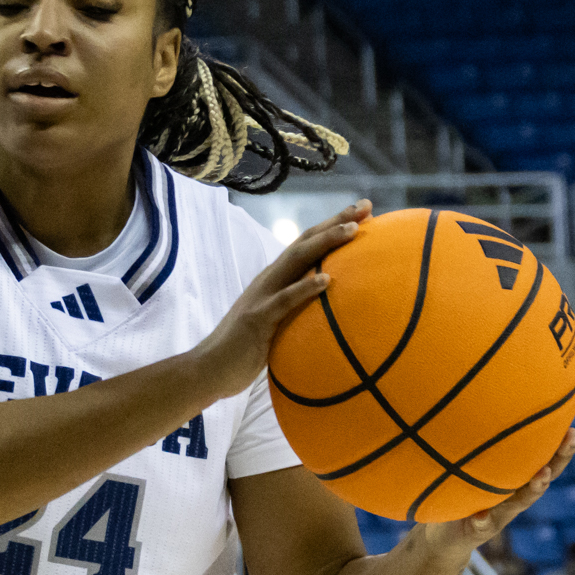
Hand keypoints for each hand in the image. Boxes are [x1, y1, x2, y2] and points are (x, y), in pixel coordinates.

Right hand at [186, 200, 371, 400]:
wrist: (208, 369)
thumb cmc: (244, 351)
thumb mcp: (276, 323)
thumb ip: (296, 310)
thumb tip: (326, 310)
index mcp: (274, 279)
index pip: (306, 245)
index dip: (332, 226)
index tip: (363, 212)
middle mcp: (269, 280)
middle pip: (304, 243)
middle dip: (335, 222)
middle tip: (365, 206)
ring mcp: (262, 297)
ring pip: (296, 261)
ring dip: (324, 243)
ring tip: (352, 230)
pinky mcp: (257, 319)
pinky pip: (284, 301)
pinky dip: (305, 289)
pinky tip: (326, 281)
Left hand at [415, 429, 574, 561]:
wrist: (446, 539)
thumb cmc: (461, 496)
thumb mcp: (472, 470)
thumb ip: (482, 449)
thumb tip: (491, 408)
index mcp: (515, 482)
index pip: (543, 459)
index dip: (560, 444)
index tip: (573, 421)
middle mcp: (513, 498)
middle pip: (542, 478)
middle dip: (558, 457)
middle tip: (571, 436)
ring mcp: (498, 516)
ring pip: (518, 502)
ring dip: (532, 489)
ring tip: (542, 474)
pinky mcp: (477, 532)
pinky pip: (480, 526)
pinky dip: (482, 520)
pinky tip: (480, 516)